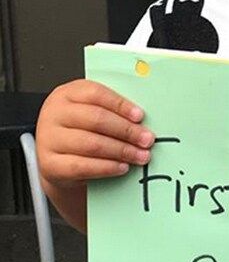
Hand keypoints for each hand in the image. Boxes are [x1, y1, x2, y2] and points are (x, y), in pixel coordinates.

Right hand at [37, 79, 154, 189]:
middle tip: (147, 139)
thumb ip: (112, 109)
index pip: (96, 94)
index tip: (140, 116)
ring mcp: (49, 139)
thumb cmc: (81, 129)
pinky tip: (122, 167)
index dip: (121, 105)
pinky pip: (82, 166)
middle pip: (96, 119)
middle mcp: (54, 114)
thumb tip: (142, 119)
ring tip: (140, 155)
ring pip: (91, 144)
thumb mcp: (92, 110)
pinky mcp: (50, 164)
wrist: (57, 157)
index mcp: (68, 94)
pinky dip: (107, 167)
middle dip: (127, 131)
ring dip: (122, 151)